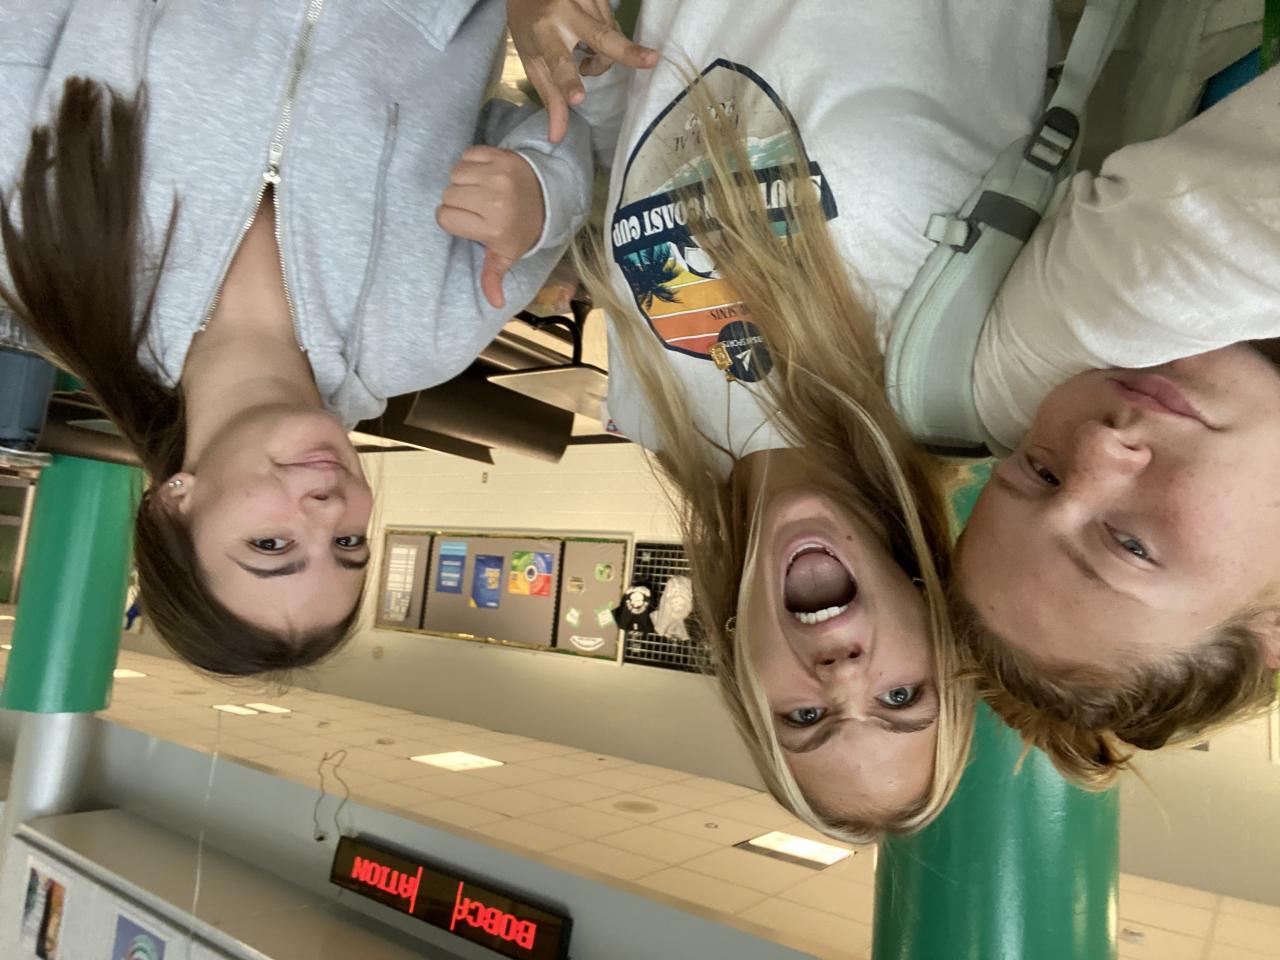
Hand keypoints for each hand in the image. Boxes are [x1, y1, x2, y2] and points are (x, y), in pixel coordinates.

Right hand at [436, 146, 545, 309]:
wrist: (546, 196)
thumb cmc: (520, 227)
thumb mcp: (507, 254)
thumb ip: (493, 276)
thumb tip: (496, 304)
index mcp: (494, 227)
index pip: (446, 218)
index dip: (453, 219)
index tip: (468, 220)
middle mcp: (495, 200)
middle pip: (448, 196)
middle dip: (457, 201)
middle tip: (475, 205)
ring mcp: (498, 175)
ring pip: (455, 174)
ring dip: (462, 181)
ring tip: (479, 189)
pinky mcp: (500, 155)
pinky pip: (466, 155)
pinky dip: (470, 163)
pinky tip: (483, 174)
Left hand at [508, 0, 658, 142]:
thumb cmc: (528, 25)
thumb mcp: (533, 61)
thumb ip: (550, 97)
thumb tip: (557, 137)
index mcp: (543, 31)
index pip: (559, 62)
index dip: (568, 82)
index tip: (578, 99)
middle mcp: (566, 11)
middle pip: (603, 37)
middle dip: (628, 51)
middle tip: (652, 60)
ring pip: (612, 37)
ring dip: (603, 56)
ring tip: (583, 54)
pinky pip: (614, 24)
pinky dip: (607, 39)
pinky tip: (589, 36)